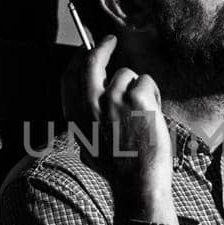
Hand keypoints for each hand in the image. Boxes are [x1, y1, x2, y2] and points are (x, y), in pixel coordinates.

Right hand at [62, 35, 174, 221]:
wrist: (138, 184)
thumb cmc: (118, 170)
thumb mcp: (87, 147)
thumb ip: (85, 122)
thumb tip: (89, 100)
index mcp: (76, 116)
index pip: (69, 76)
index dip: (78, 58)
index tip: (85, 50)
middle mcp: (90, 104)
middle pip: (92, 62)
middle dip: (101, 47)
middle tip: (111, 40)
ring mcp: (113, 100)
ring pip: (127, 74)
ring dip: (138, 87)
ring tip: (143, 114)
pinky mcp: (136, 99)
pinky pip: (146, 81)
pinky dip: (153, 94)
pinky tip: (153, 116)